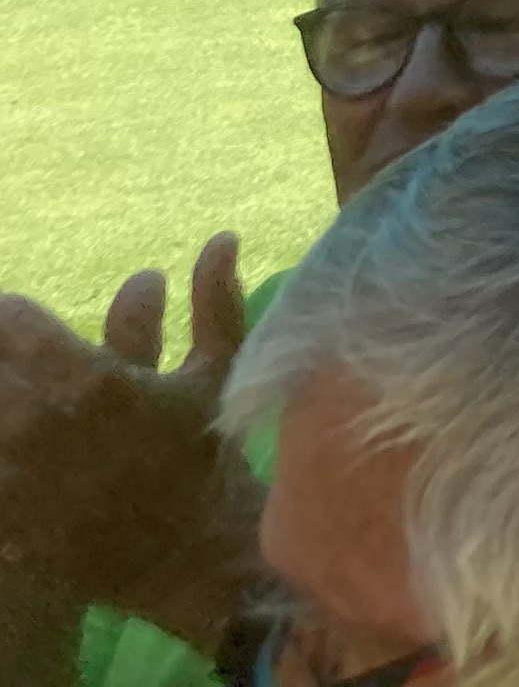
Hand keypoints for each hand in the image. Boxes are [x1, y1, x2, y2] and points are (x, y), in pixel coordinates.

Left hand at [0, 236, 258, 648]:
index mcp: (89, 380)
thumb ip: (215, 302)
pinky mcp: (2, 517)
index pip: (9, 317)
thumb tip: (220, 236)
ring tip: (20, 403)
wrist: (193, 558)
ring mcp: (12, 476)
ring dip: (4, 398)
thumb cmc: (208, 458)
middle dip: (4, 358)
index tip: (18, 319)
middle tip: (17, 363)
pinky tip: (12, 451)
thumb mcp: (220, 373)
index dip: (12, 314)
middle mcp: (38, 423)